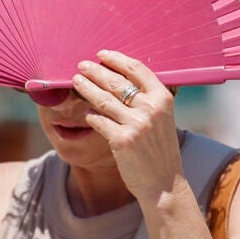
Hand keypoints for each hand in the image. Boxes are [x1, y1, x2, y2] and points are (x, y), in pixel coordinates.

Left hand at [71, 50, 184, 204]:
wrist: (164, 183)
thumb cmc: (160, 151)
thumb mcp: (163, 120)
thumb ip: (148, 100)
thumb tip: (120, 79)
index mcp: (163, 99)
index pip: (137, 69)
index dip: (117, 59)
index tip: (102, 54)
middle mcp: (150, 108)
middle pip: (117, 81)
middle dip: (96, 70)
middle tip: (82, 65)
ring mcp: (136, 124)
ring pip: (103, 99)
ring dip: (86, 87)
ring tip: (75, 81)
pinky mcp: (121, 140)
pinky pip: (98, 120)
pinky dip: (90, 115)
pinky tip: (86, 112)